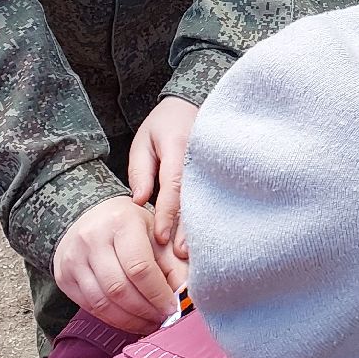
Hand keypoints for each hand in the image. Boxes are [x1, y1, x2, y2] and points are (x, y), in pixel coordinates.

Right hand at [53, 197, 188, 333]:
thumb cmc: (130, 226)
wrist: (90, 217)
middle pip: (120, 288)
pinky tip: (131, 321)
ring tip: (150, 324)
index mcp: (120, 222)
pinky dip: (113, 319)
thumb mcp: (155, 233)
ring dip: (130, 320)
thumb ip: (174, 262)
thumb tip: (185, 295)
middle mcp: (92, 239)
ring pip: (102, 302)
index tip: (173, 307)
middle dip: (145, 310)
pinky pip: (90, 307)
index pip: (139, 267)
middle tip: (164, 320)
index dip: (158, 293)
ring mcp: (74, 260)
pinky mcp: (64, 277)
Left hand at [129, 96, 197, 259]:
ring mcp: (212, 166)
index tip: (161, 237)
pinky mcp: (218, 172)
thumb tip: (140, 202)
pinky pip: (212, 198)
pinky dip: (206, 219)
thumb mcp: (144, 142)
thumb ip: (141, 171)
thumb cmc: (164, 124)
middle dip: (187, 228)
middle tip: (179, 254)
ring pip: (207, 202)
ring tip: (193, 253)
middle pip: (195, 199)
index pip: (174, 185)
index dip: (168, 213)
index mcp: (179, 147)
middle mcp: (199, 159)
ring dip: (199, 228)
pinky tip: (203, 238)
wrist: (193, 103)